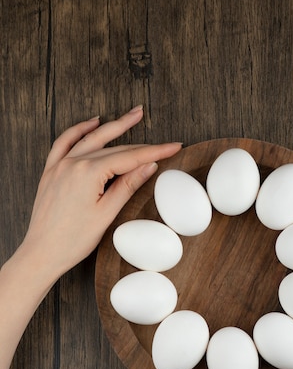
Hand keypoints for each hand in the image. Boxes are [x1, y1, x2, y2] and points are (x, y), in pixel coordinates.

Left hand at [20, 106, 181, 281]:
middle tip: (164, 140)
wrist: (42, 253)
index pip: (130, 157)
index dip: (155, 152)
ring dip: (114, 126)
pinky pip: (65, 142)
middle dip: (142, 144)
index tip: (173, 147)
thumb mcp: (107, 213)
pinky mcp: (52, 171)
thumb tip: (148, 166)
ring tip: (133, 115)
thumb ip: (128, 185)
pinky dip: (79, 130)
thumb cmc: (72, 240)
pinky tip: (92, 123)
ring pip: (92, 139)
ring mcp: (60, 165)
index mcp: (88, 173)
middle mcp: (73, 163)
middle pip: (115, 148)